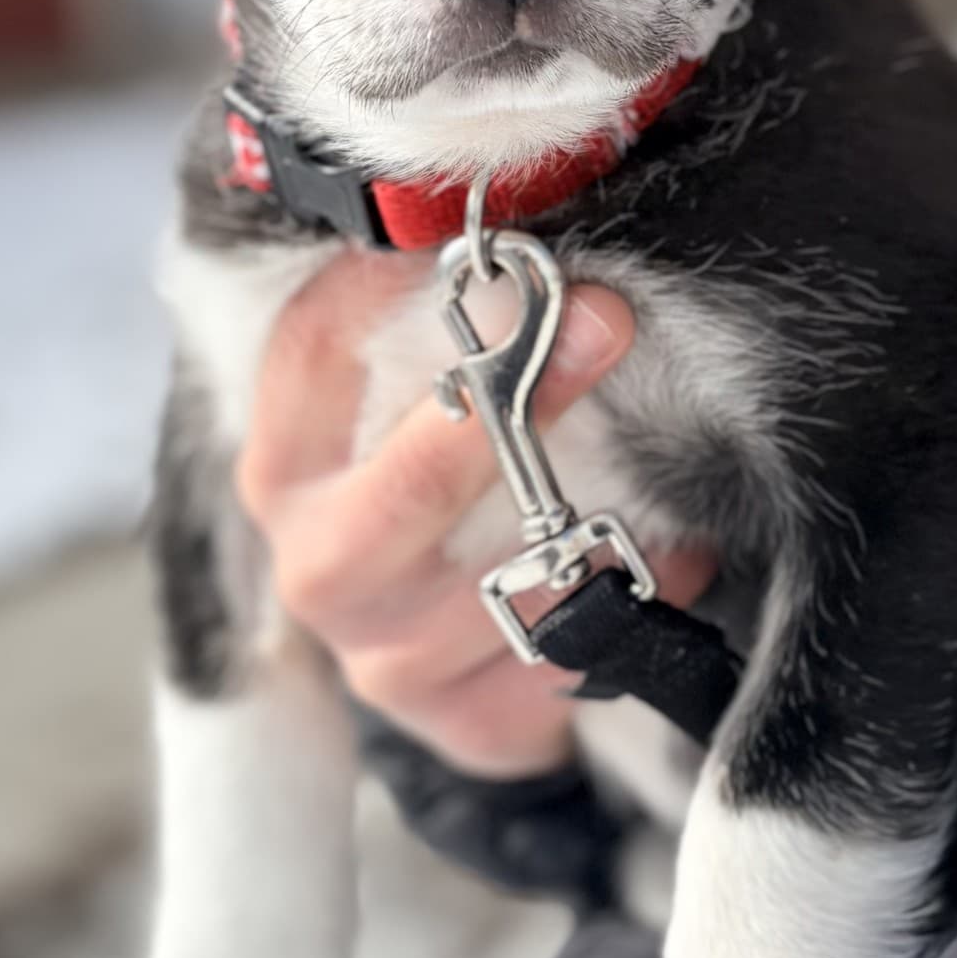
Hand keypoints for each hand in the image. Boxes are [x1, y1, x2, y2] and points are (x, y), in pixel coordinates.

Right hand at [236, 250, 716, 775]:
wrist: (469, 645)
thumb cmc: (450, 476)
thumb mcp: (422, 395)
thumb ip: (444, 321)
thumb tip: (527, 230)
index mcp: (287, 468)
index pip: (316, 357)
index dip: (405, 288)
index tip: (505, 241)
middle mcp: (320, 570)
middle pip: (407, 492)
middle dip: (517, 404)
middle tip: (606, 321)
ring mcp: (390, 663)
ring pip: (514, 577)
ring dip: (605, 509)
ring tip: (663, 456)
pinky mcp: (471, 727)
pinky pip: (581, 648)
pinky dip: (644, 587)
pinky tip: (669, 548)